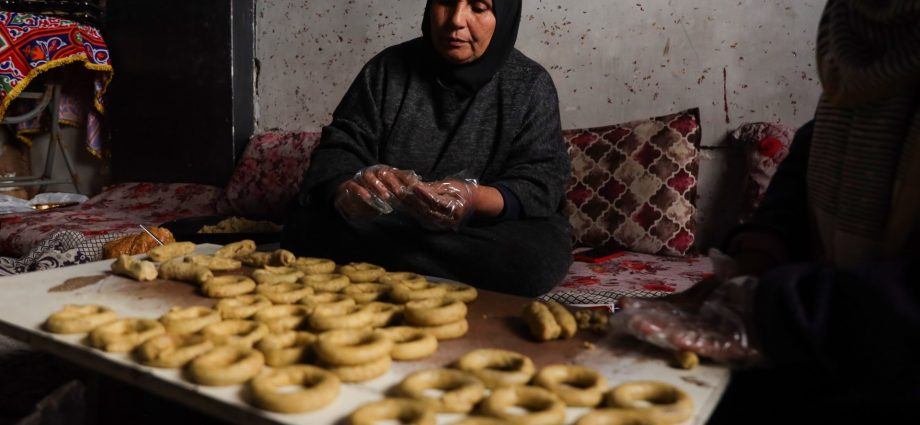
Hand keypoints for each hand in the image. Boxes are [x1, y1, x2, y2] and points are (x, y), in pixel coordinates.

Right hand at [334, 165, 419, 219]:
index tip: (413, 185)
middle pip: (383, 173)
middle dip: (392, 182)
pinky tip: (369, 198)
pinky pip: (355, 186)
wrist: (349, 194)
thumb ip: (401, 187)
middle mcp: (373, 172)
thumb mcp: (388, 190)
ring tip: (386, 196)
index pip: (396, 172)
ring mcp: (361, 177)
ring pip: (369, 177)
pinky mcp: (350, 184)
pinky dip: (362, 192)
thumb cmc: (373, 193)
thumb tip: (419, 183)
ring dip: (378, 187)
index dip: (405, 177)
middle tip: (400, 193)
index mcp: (384, 172)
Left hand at [399, 178, 477, 229]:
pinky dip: (413, 212)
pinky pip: (422, 220)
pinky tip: (405, 206)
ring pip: (422, 216)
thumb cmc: (462, 191)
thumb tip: (418, 186)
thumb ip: (435, 187)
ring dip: (410, 207)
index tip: (414, 185)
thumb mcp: (452, 185)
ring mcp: (442, 225)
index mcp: (455, 207)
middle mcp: (448, 219)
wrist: (473, 204)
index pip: (436, 200)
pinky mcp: (437, 227)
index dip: (424, 193)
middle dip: (413, 200)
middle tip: (401, 190)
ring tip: (400, 197)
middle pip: (426, 210)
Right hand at [611, 276, 762, 363]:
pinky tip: (676, 339)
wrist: (774, 310)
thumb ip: (721, 266)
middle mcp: (695, 324)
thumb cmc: (748, 297)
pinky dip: (691, 344)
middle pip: (666, 323)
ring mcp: (708, 337)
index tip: (624, 303)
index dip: (645, 306)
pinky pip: (704, 346)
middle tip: (623, 318)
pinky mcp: (723, 348)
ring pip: (679, 335)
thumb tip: (713, 251)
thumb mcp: (732, 278)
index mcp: (693, 309)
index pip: (664, 308)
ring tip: (641, 327)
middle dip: (645, 320)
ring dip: (660, 333)